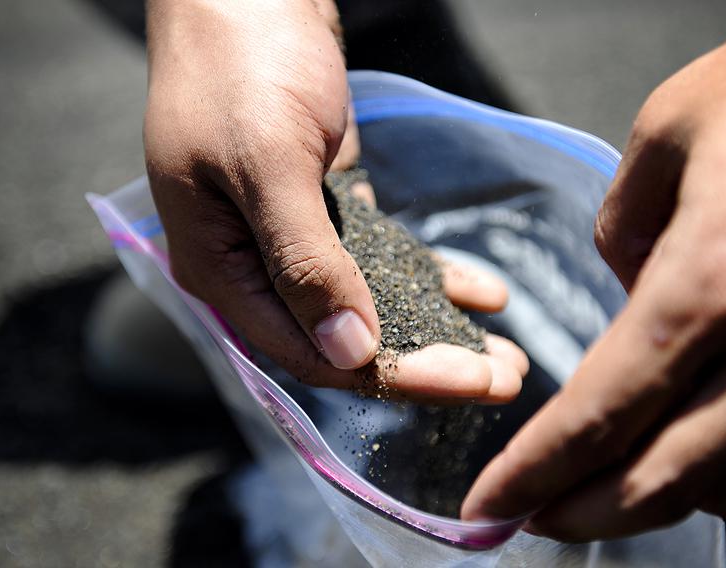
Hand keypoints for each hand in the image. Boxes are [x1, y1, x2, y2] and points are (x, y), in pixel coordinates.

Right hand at [144, 0, 526, 401]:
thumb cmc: (240, 65)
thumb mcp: (267, 162)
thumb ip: (304, 261)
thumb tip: (350, 352)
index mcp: (220, 270)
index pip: (309, 350)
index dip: (391, 375)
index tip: (472, 385)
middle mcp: (253, 265)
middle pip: (342, 336)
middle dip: (425, 361)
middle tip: (505, 377)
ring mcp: (288, 234)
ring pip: (366, 302)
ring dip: (434, 326)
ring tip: (504, 350)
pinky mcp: (323, 203)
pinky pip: (377, 255)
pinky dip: (426, 274)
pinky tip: (480, 291)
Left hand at [461, 17, 725, 538]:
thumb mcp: (671, 132)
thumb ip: (628, 227)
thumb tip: (629, 285)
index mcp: (713, 280)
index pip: (603, 409)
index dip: (538, 470)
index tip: (491, 504)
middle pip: (666, 470)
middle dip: (586, 512)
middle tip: (530, 524)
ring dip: (651, 500)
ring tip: (588, 502)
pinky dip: (719, 465)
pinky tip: (679, 459)